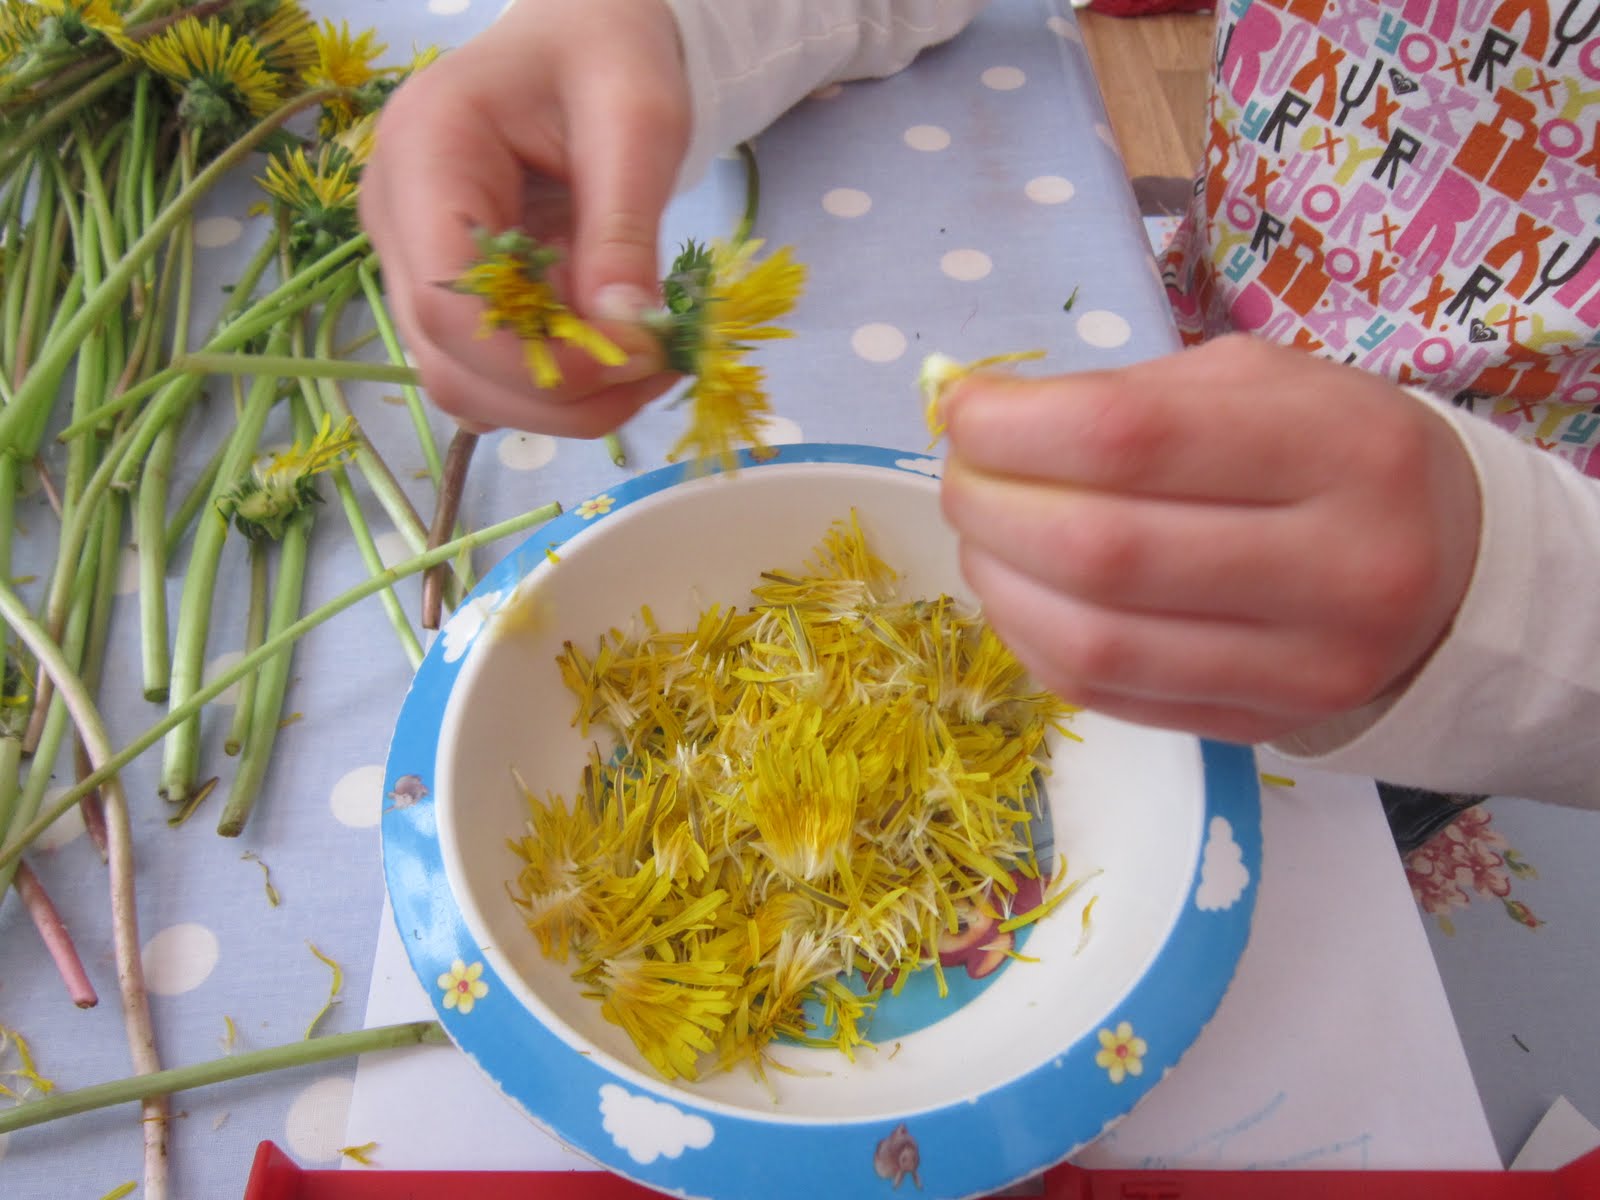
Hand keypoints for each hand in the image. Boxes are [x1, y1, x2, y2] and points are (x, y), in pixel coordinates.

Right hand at [358, 0, 689, 435]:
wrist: (582, 39)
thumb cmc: (605, 56)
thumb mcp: (638, 120)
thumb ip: (624, 226)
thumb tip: (626, 335)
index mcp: (426, 151)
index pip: (447, 299)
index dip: (537, 357)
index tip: (635, 357)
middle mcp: (396, 216)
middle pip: (451, 361)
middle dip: (559, 392)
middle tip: (659, 370)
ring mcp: (412, 261)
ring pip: (465, 384)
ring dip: (561, 404)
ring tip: (648, 366)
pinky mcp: (447, 292)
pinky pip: (487, 374)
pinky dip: (555, 390)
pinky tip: (616, 359)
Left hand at [939, 334, 1482, 743]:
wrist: (1448, 569)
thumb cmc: (1328, 450)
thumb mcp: (1256, 384)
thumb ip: (1120, 397)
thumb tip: (972, 416)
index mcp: (1341, 446)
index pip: (1133, 439)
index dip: (1014, 428)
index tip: (962, 411)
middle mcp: (1340, 568)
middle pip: (1102, 551)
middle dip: (992, 508)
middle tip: (964, 479)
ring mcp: (1303, 668)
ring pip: (1095, 643)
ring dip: (999, 584)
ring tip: (984, 538)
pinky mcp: (1258, 731)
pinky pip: (1104, 696)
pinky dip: (1033, 641)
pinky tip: (1023, 595)